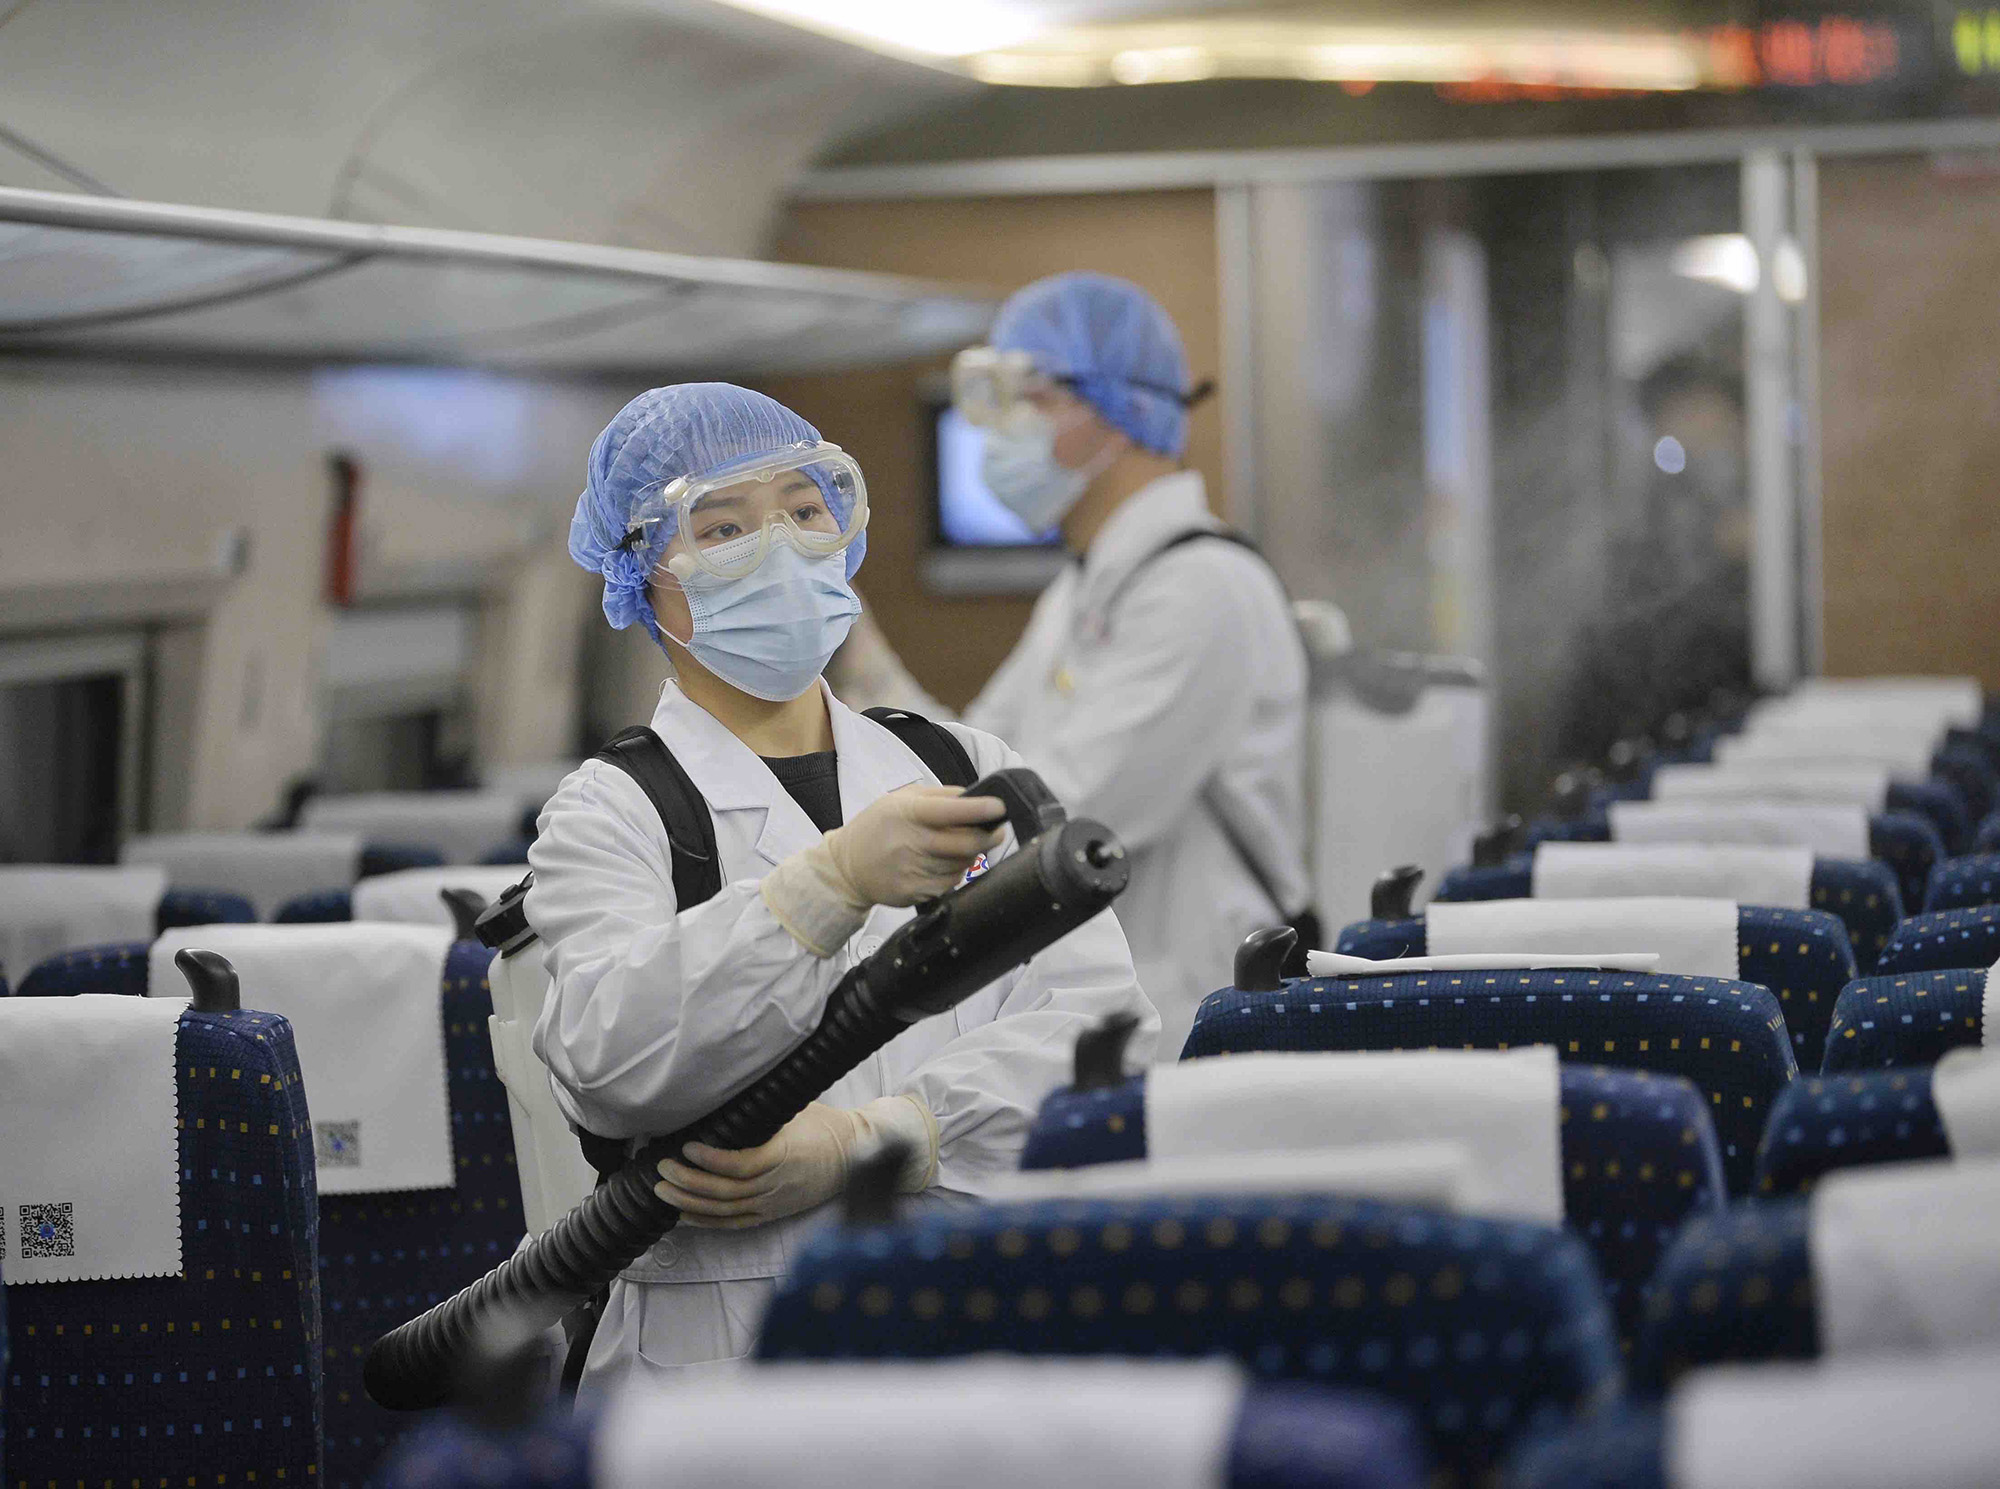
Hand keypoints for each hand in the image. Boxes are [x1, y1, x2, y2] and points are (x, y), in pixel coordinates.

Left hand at [654, 1097, 936, 1229]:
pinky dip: (707, 1221)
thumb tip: (725, 1088)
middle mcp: (777, 1184)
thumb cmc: (824, 1126)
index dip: (711, 1161)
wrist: (855, 1154)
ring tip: (663, 1192)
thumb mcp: (796, 1109)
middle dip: (689, 1182)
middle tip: (662, 1169)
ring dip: (690, 1203)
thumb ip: (762, 1109)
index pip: (741, 1165)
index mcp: (785, 1155)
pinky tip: (683, 1215)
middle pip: (727, 1191)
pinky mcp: (772, 1213)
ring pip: (726, 1211)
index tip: (687, 1148)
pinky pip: (735, 1223)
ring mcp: (774, 1203)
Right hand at [823, 785, 1004, 907]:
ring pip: (961, 865)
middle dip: (988, 836)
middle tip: (996, 829)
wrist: (846, 867)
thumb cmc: (877, 827)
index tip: (1000, 806)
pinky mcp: (913, 893)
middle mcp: (909, 842)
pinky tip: (941, 864)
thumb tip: (976, 798)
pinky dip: (954, 873)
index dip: (979, 809)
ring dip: (969, 855)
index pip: (949, 811)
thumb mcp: (900, 800)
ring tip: (958, 846)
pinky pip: (949, 884)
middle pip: (964, 843)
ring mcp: (911, 871)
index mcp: (907, 813)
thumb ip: (939, 796)